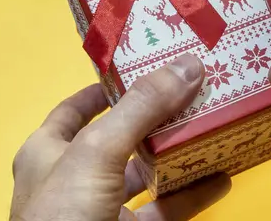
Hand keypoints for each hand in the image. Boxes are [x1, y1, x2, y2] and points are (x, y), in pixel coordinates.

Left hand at [10, 54, 230, 220]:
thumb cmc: (65, 215)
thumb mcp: (97, 151)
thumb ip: (141, 107)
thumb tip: (187, 64)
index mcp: (49, 152)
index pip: (77, 109)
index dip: (107, 87)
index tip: (146, 67)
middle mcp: (75, 179)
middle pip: (121, 137)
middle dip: (157, 116)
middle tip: (194, 91)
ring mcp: (103, 211)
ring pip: (147, 174)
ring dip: (180, 154)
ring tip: (214, 128)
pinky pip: (166, 210)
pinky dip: (194, 194)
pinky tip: (222, 178)